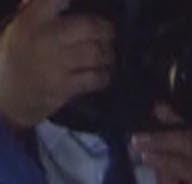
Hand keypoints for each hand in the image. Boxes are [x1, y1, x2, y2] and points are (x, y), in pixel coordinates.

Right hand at [0, 0, 113, 130]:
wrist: (7, 94)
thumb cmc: (20, 55)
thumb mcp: (21, 28)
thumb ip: (39, 12)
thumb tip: (66, 2)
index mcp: (31, 21)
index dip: (71, 0)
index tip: (79, 6)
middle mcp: (44, 39)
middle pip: (89, 26)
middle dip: (105, 29)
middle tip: (108, 33)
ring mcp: (55, 64)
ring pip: (97, 53)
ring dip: (108, 54)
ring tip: (106, 55)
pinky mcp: (65, 87)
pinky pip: (97, 77)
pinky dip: (104, 75)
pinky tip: (100, 73)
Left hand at [131, 104, 191, 183]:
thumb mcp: (176, 170)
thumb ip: (166, 149)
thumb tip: (145, 128)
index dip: (170, 115)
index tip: (150, 109)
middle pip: (190, 130)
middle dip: (160, 129)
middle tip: (136, 132)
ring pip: (190, 142)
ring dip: (160, 141)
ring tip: (137, 142)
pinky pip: (188, 165)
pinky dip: (165, 160)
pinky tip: (147, 158)